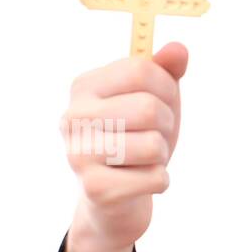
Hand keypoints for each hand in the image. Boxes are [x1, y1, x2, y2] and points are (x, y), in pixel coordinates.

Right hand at [60, 42, 188, 249]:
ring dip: (161, 155)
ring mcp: (78, 154)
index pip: (141, 70)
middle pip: (150, 108)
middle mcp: (73, 117)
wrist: (114, 201)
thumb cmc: (135, 140)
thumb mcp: (153, 100)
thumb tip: (179, 50)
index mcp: (84, 87)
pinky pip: (156, 177)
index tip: (161, 103)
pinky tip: (138, 182)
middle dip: (166, 127)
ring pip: (154, 145)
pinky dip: (159, 181)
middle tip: (152, 137)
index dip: (167, 89)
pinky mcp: (95, 189)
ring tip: (142, 159)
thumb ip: (165, 72)